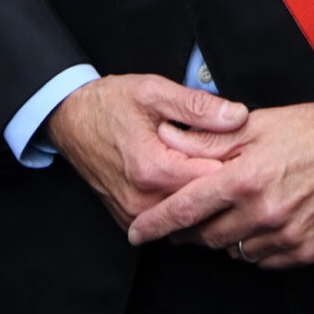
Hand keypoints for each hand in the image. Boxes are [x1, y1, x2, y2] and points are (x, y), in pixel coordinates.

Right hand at [47, 74, 246, 231]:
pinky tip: (190, 182)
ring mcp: (134, 214)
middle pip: (203, 202)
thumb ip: (198, 106)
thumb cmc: (109, 103)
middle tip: (235, 157)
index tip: (243, 148)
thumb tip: (237, 116)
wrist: (70, 119)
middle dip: (223, 182)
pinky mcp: (130, 219)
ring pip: (189, 217)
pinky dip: (184, 204)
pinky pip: (170, 221)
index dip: (234, 162)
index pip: (213, 179)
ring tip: (213, 168)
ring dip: (204, 196)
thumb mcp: (154, 91)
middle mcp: (143, 200)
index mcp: (152, 168)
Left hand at [132, 100, 313, 267]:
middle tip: (194, 214)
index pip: (186, 209)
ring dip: (226, 237)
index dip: (156, 224)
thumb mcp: (256, 125)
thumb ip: (208, 139)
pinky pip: (264, 261)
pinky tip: (263, 223)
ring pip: (235, 251)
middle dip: (193, 229)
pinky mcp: (308, 251)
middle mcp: (265, 212)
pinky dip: (256, 247)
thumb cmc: (310, 129)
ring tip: (236, 211)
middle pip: (207, 236)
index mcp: (246, 178)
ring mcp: (288, 236)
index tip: (136, 234)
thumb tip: (165, 139)